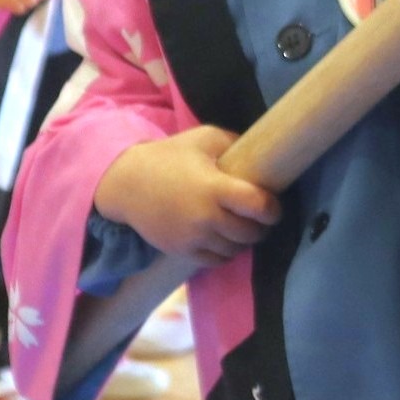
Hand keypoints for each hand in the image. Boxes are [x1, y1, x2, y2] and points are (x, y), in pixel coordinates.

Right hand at [96, 126, 281, 266]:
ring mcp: (193, 238)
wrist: (126, 183)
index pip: (259, 206)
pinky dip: (226, 253)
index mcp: (215, 187)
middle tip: (261, 218)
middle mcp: (206, 217)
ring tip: (243, 228)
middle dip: (261, 227)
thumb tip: (261, 154)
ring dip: (244, 241)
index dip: (273, 209)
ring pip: (235, 250)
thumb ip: (234, 144)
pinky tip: (225, 239)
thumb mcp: (204, 139)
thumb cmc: (169, 157)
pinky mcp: (182, 251)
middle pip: (250, 233)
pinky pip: (216, 260)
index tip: (273, 206)